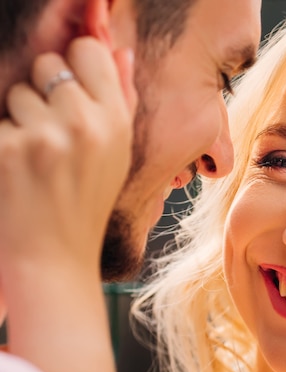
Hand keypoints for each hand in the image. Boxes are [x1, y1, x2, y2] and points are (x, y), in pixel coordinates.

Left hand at [0, 37, 135, 275]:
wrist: (55, 256)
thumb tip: (121, 52)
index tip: (73, 85)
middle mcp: (83, 123)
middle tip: (53, 129)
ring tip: (36, 154)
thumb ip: (122, 100)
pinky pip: (0, 121)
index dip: (77, 63)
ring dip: (21, 117)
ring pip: (18, 92)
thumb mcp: (120, 154)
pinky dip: (5, 141)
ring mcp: (43, 136)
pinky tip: (18, 169)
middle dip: (46, 90)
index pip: (88, 50)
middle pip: (48, 63)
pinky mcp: (6, 149)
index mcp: (115, 122)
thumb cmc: (88, 202)